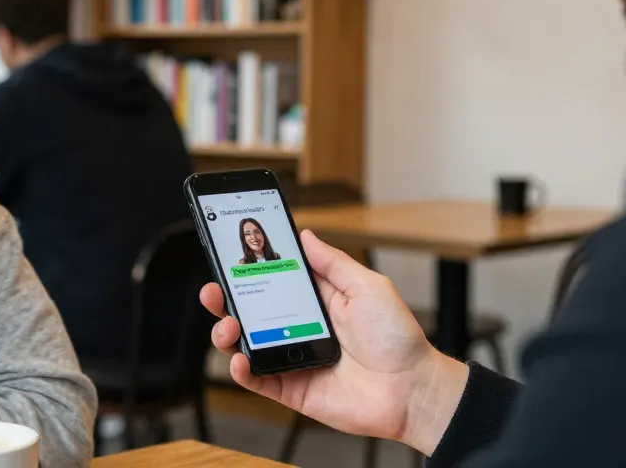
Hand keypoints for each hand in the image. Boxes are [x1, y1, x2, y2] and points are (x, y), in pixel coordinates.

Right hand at [201, 230, 469, 454]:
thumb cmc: (398, 338)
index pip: (274, 280)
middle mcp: (300, 328)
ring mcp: (293, 358)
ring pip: (246, 344)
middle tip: (214, 290)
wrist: (412, 389)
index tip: (230, 256)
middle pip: (251, 311)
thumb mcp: (367, 286)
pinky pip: (257, 379)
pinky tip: (240, 358)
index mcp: (317, 300)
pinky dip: (241, 369)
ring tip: (228, 326)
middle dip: (226, 299)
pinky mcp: (292, 389)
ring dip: (227, 332)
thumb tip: (305, 236)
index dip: (250, 270)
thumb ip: (333, 263)